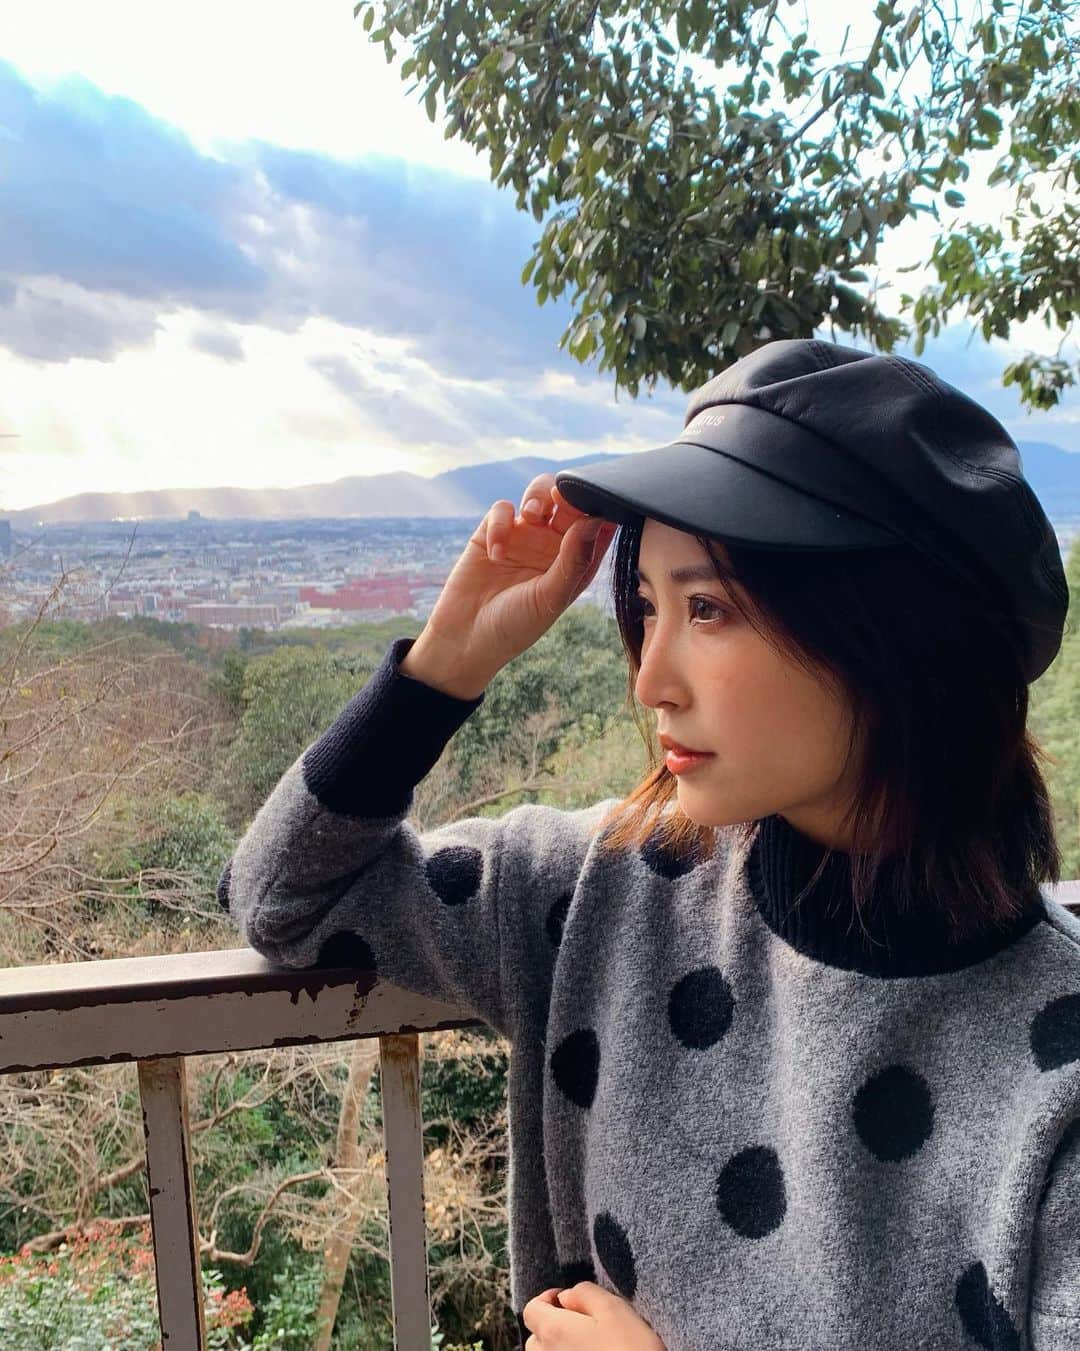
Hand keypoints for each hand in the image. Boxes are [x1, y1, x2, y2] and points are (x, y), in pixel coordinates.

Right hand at [411, 474, 617, 690]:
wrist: (466, 639)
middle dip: (568, 492)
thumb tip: (595, 521)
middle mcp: (553, 545)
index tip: (597, 500)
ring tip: (531, 514)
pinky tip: (496, 553)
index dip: (601, 506)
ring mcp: (523, 536)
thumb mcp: (550, 597)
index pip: (599, 524)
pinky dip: (500, 523)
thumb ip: (574, 559)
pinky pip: (501, 510)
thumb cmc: (515, 626)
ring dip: (538, 496)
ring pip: (539, 493)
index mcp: (576, 561)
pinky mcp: (492, 532)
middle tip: (561, 498)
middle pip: (569, 501)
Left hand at [521, 1280, 665, 1348]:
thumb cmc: (631, 1350)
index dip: (546, 1298)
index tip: (567, 1300)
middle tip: (581, 1325)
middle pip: (535, 1338)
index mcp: (554, 1331)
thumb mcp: (615, 1309)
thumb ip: (585, 1294)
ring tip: (588, 1347)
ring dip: (560, 1348)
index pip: (531, 1310)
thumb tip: (566, 1296)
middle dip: (551, 1326)